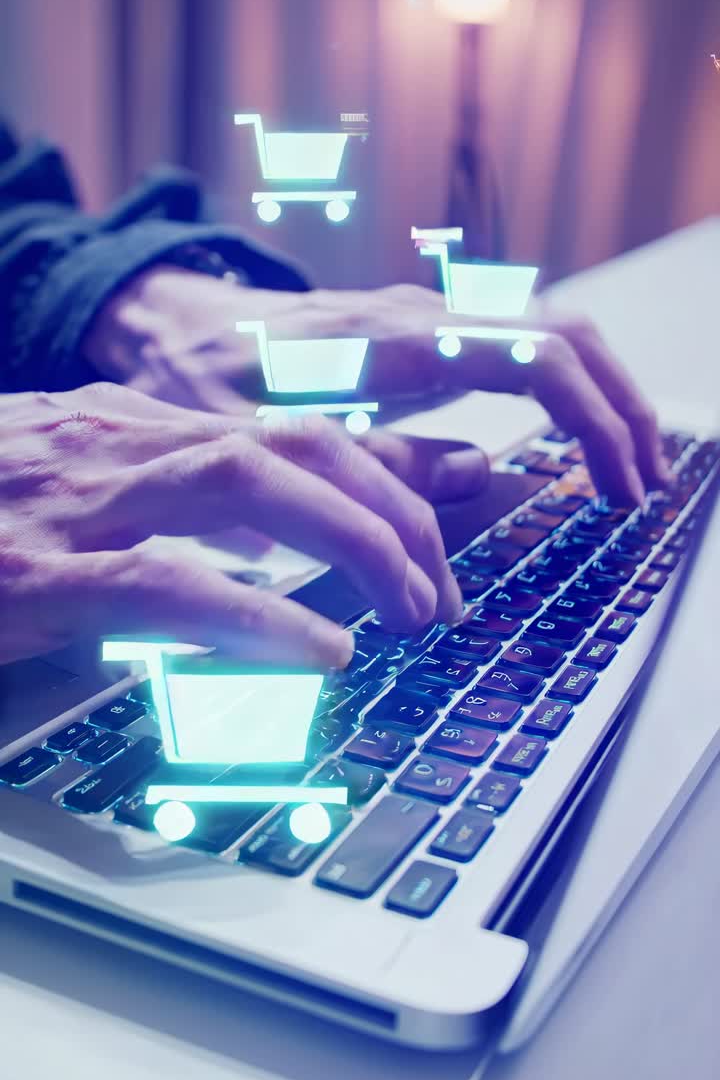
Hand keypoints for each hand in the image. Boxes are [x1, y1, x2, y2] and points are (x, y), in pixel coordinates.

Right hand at [0, 383, 464, 667]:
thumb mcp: (84, 498)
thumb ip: (171, 518)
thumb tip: (256, 563)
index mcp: (137, 430)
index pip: (292, 430)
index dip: (385, 469)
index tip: (449, 513)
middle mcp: (123, 445)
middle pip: (296, 444)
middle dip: (393, 509)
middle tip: (445, 590)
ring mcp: (79, 501)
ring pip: (249, 483)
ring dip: (353, 541)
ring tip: (414, 610)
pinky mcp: (35, 574)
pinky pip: (167, 581)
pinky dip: (258, 613)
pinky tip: (323, 649)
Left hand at [84, 268, 668, 504]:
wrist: (167, 323)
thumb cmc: (204, 380)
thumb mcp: (272, 440)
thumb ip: (376, 462)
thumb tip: (487, 472)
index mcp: (394, 339)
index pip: (535, 355)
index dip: (593, 417)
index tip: (619, 482)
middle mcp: (422, 314)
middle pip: (563, 333)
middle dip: (619, 405)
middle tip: (646, 483)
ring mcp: (424, 316)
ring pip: (547, 331)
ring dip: (598, 394)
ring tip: (627, 465)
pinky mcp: (418, 332)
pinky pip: (514, 344)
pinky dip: (560, 387)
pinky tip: (570, 433)